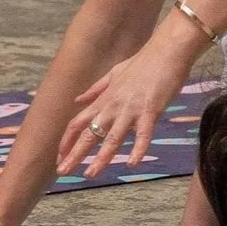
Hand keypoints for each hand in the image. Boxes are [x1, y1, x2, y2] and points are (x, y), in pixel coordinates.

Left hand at [60, 22, 196, 177]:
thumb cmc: (144, 61)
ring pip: (111, 138)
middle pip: (88, 134)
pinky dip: (137, 149)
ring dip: (100, 158)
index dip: (67, 140)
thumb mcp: (114, 73)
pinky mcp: (150, 111)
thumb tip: (78, 100)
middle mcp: (113, 106)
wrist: (167, 50)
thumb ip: (96, 89)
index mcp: (104, 99)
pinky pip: (142, 134)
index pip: (78, 123)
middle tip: (63, 172)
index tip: (59, 156)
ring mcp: (131, 110)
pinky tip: (132, 163)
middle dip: (74, 154)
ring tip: (90, 174)